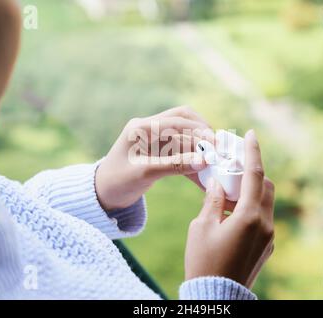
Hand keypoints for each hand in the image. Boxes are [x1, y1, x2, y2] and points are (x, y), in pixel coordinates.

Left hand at [95, 106, 213, 210]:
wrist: (102, 194)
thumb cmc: (117, 182)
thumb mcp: (144, 174)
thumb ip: (174, 166)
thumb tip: (204, 161)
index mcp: (141, 127)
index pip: (177, 121)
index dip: (199, 132)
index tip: (216, 146)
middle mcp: (149, 127)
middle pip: (184, 119)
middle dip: (203, 133)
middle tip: (219, 148)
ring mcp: (154, 138)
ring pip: (185, 132)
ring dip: (200, 144)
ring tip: (215, 158)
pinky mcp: (159, 150)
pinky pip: (181, 150)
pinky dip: (193, 159)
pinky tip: (204, 173)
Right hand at [184, 130, 274, 288]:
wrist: (217, 295)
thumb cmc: (204, 261)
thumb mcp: (202, 227)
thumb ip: (212, 200)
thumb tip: (216, 183)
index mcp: (249, 216)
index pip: (254, 174)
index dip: (253, 152)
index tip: (252, 134)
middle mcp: (265, 224)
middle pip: (266, 186)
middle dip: (252, 172)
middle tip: (234, 167)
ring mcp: (269, 236)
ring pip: (266, 202)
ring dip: (251, 191)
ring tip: (228, 192)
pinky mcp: (267, 246)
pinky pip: (263, 218)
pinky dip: (251, 208)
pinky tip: (232, 213)